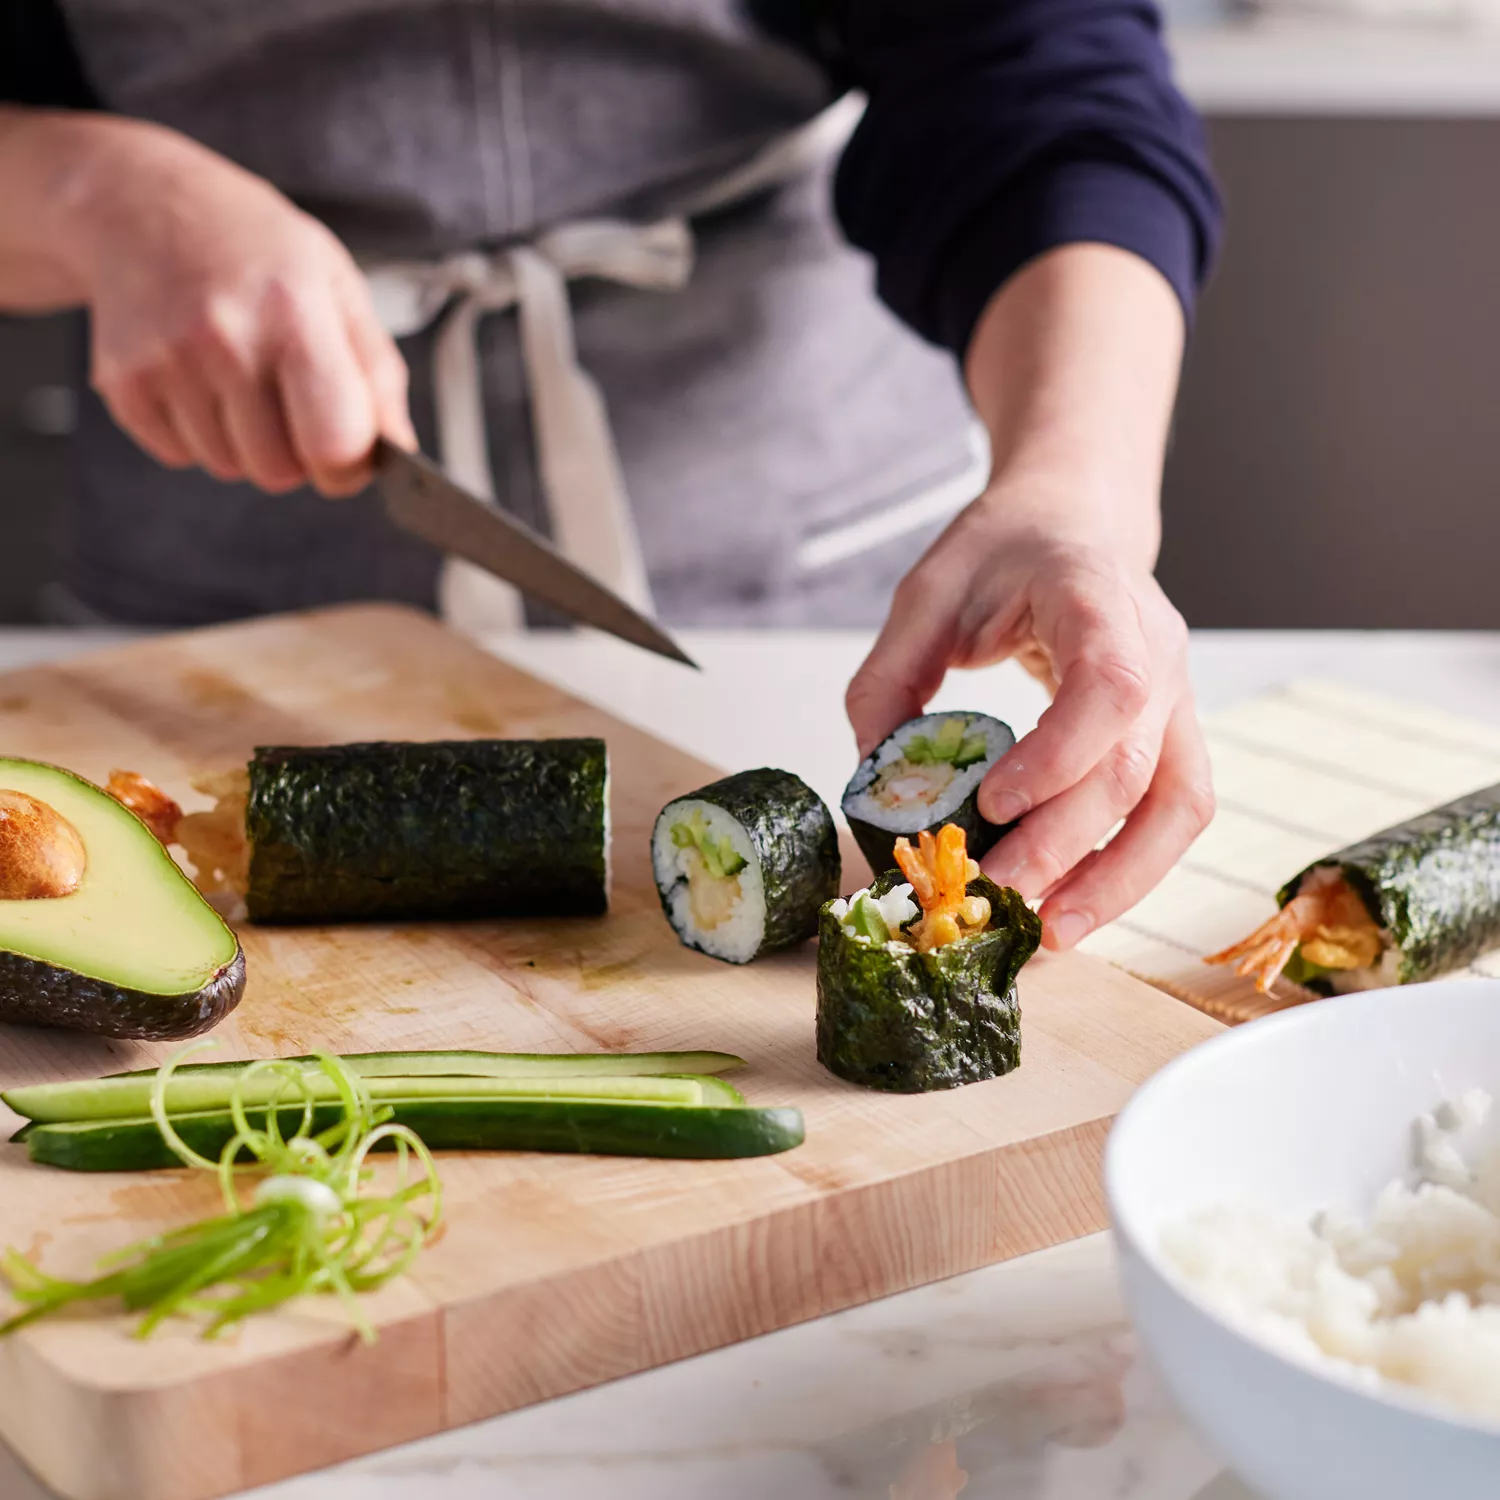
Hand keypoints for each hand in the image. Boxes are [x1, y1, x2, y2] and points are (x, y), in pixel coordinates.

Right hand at [65, 120, 414, 494]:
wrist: (141, 204)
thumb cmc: (257, 250)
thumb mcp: (337, 286)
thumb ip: (377, 374)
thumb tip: (397, 450)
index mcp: (294, 313)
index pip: (335, 443)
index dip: (350, 465)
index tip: (349, 451)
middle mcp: (226, 338)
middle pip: (280, 471)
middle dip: (296, 454)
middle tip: (290, 402)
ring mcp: (167, 362)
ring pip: (229, 468)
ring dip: (245, 443)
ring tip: (240, 377)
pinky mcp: (123, 382)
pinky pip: (179, 456)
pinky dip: (197, 434)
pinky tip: (199, 378)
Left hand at [845, 493, 1213, 950]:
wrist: (1075, 522)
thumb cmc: (1004, 550)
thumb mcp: (925, 592)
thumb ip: (889, 678)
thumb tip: (874, 782)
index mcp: (1099, 598)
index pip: (1109, 686)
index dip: (1059, 756)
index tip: (991, 804)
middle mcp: (1158, 651)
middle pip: (1136, 766)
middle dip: (1063, 845)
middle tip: (992, 893)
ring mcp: (1178, 697)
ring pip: (1177, 805)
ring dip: (1118, 881)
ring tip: (1049, 934)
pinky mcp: (1174, 736)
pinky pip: (1172, 813)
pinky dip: (1129, 869)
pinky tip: (1073, 906)